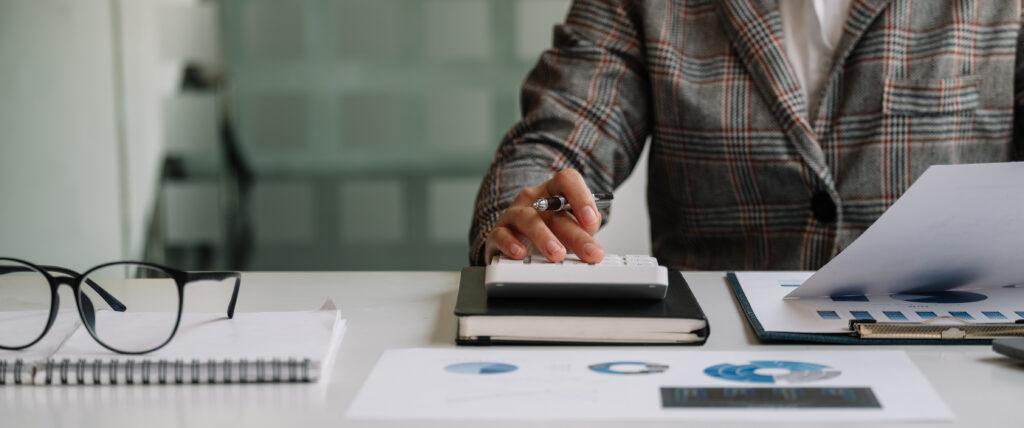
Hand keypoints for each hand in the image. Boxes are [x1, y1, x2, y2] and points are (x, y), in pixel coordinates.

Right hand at [484, 169, 604, 263]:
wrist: (516, 239)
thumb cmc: (550, 231)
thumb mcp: (571, 225)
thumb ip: (583, 225)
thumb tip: (589, 231)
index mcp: (554, 192)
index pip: (567, 180)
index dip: (581, 198)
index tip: (591, 222)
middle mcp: (534, 199)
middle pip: (554, 209)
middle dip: (575, 233)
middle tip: (590, 252)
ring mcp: (514, 214)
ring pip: (528, 219)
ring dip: (544, 237)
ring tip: (557, 254)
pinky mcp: (498, 232)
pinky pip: (501, 234)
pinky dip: (510, 243)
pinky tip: (521, 253)